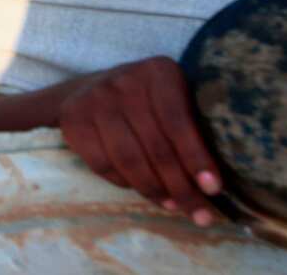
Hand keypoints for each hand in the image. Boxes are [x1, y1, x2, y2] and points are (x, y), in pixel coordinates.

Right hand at [59, 56, 222, 226]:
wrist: (90, 88)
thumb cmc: (149, 101)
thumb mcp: (178, 100)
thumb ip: (195, 130)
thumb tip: (211, 184)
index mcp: (158, 72)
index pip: (178, 121)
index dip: (196, 158)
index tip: (213, 189)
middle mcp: (123, 81)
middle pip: (155, 146)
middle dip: (180, 186)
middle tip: (200, 213)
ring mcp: (94, 100)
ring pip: (128, 159)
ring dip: (154, 190)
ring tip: (173, 206)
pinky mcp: (73, 121)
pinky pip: (102, 164)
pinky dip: (125, 183)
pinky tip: (141, 188)